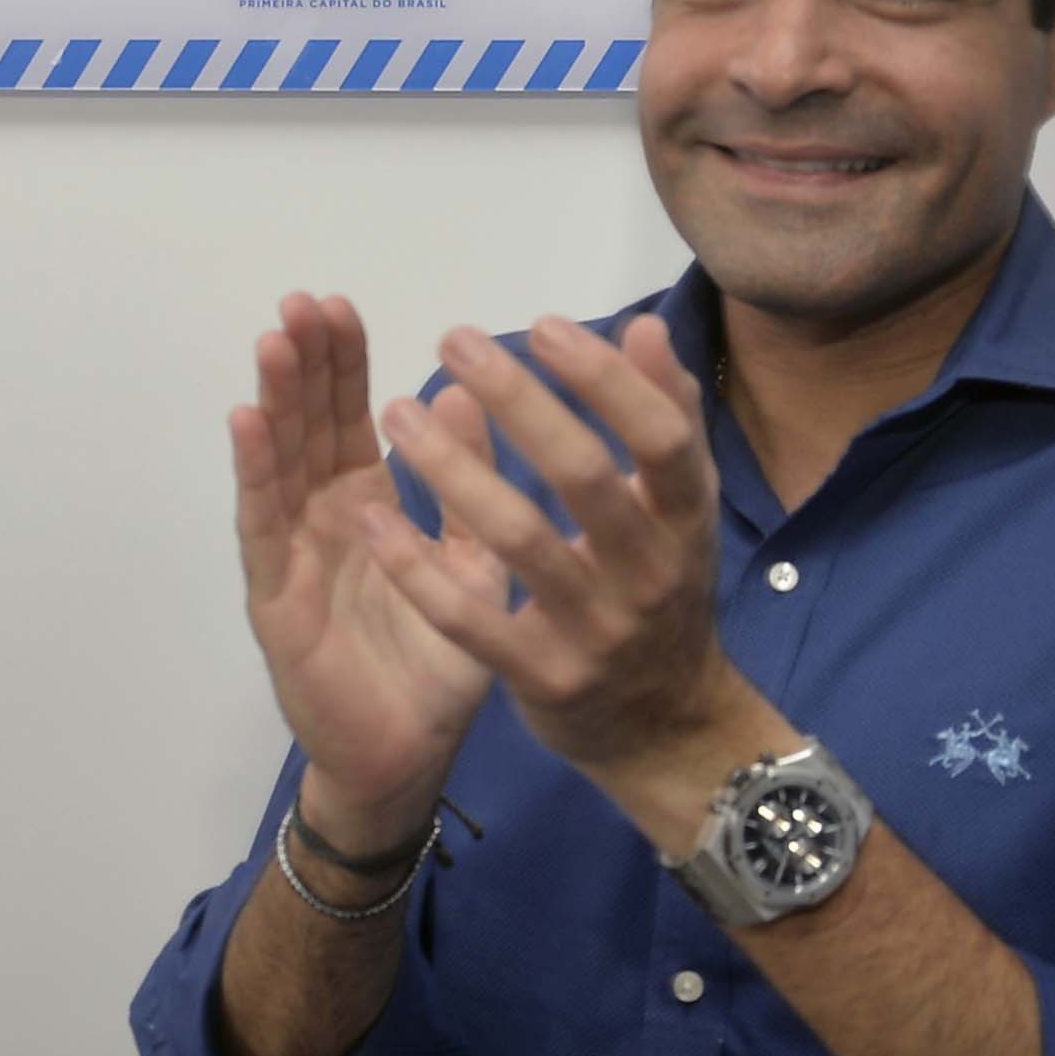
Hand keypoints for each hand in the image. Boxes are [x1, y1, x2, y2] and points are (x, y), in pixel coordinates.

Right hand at [230, 295, 488, 842]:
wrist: (408, 757)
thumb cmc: (434, 666)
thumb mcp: (470, 567)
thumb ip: (469, 491)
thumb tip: (466, 397)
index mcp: (366, 507)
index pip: (349, 419)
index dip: (343, 363)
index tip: (339, 304)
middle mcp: (321, 521)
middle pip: (306, 427)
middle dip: (303, 365)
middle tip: (301, 301)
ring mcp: (292, 555)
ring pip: (279, 463)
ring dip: (274, 400)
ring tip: (274, 340)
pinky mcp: (276, 597)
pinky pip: (263, 525)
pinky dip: (254, 470)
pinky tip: (247, 421)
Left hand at [360, 316, 744, 802]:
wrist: (665, 730)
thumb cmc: (660, 592)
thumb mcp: (680, 512)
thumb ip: (666, 421)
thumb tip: (647, 327)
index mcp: (686, 520)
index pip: (663, 437)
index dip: (608, 380)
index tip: (541, 325)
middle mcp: (649, 573)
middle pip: (585, 476)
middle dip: (519, 403)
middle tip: (453, 341)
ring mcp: (596, 630)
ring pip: (519, 539)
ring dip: (452, 469)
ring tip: (396, 411)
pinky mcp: (543, 678)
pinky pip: (470, 617)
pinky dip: (416, 565)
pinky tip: (369, 516)